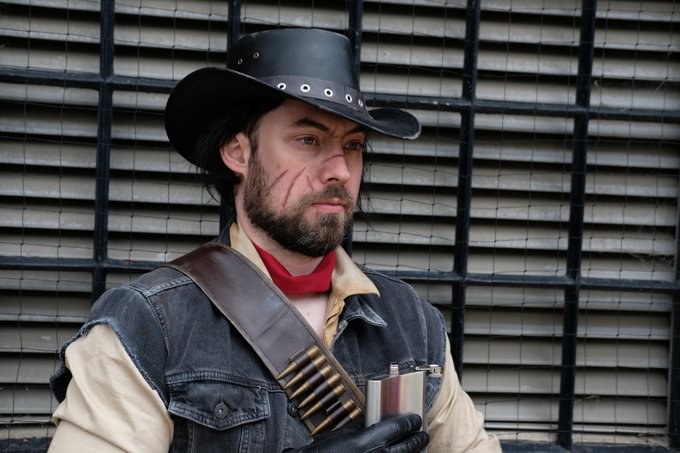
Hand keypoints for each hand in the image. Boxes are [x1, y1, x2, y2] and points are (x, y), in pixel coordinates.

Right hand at [286, 413, 428, 452]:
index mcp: (372, 439)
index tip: (416, 419)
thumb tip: (378, 419)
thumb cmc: (329, 451)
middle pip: (411, 445)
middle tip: (423, 434)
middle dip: (420, 438)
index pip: (402, 426)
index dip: (412, 421)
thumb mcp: (347, 433)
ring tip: (417, 449)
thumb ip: (366, 427)